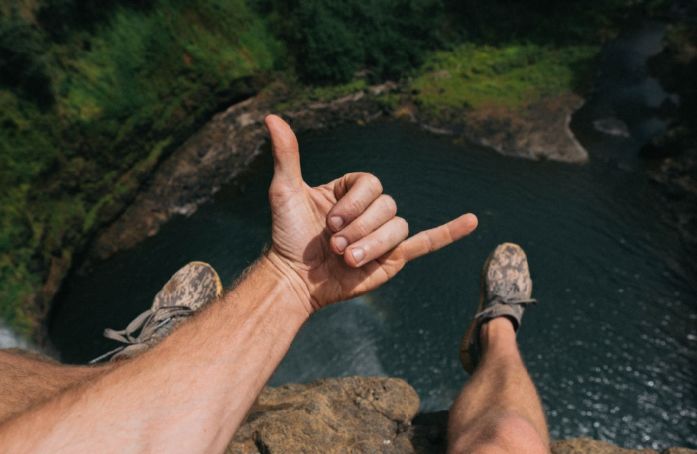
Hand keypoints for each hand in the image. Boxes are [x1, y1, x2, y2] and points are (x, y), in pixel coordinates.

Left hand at [263, 115, 477, 314]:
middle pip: (387, 206)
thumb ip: (287, 155)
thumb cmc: (287, 236)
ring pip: (398, 227)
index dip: (354, 203)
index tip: (329, 221)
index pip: (372, 183)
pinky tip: (472, 221)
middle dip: (359, 227)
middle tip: (334, 246)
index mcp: (352, 190)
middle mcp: (370, 209)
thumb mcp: (284, 191)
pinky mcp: (393, 258)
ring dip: (373, 244)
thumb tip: (271, 117)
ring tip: (347, 259)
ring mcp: (384, 233)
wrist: (295, 279)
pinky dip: (449, 232)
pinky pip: (427, 242)